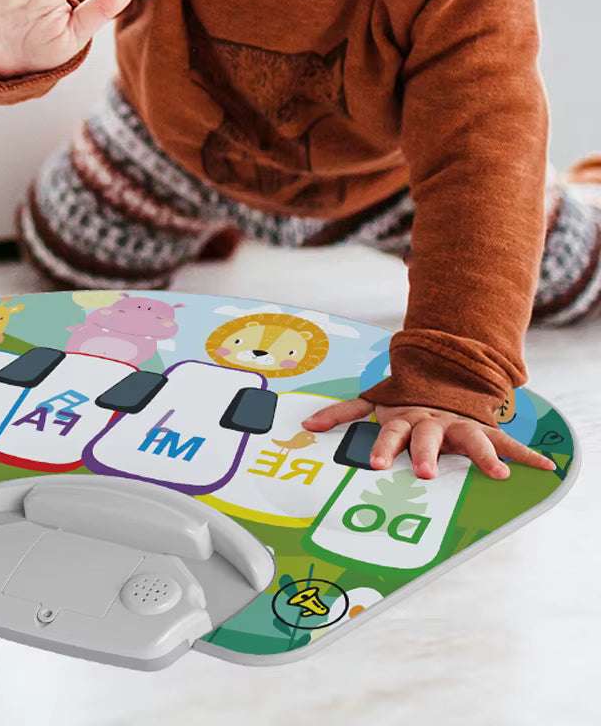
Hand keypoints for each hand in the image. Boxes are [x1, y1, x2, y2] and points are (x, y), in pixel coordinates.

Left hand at [302, 398, 555, 480]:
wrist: (443, 376)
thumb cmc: (405, 402)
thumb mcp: (375, 403)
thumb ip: (343, 413)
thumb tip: (306, 424)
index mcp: (406, 417)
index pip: (392, 433)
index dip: (382, 447)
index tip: (374, 464)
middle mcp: (434, 420)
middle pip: (429, 436)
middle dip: (427, 454)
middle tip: (425, 474)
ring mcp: (461, 424)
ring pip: (472, 438)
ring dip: (485, 456)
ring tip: (498, 475)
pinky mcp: (484, 429)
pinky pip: (508, 442)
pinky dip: (526, 455)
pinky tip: (547, 470)